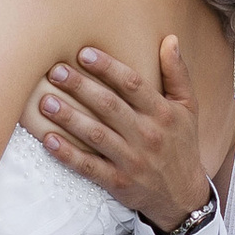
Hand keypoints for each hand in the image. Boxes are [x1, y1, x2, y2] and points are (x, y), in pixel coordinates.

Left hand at [24, 34, 210, 232]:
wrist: (183, 195)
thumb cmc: (181, 143)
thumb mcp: (188, 107)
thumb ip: (177, 73)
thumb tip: (170, 39)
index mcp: (163, 113)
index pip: (133, 85)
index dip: (108, 67)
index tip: (84, 53)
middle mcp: (148, 135)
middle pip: (109, 106)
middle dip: (80, 87)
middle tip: (55, 71)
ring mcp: (132, 161)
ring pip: (96, 135)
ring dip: (69, 118)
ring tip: (45, 102)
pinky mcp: (119, 183)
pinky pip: (89, 167)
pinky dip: (68, 154)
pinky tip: (48, 140)